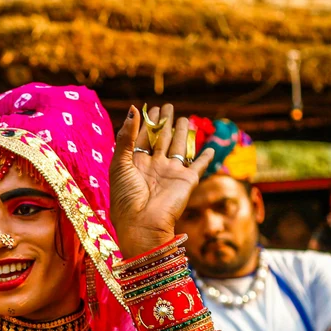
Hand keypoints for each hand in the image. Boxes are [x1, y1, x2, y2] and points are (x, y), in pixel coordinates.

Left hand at [109, 104, 215, 257]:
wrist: (142, 224)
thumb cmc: (126, 197)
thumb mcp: (120, 164)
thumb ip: (126, 137)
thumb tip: (133, 109)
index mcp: (135, 164)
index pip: (142, 139)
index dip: (146, 124)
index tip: (149, 108)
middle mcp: (154, 167)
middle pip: (160, 140)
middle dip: (164, 123)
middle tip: (167, 106)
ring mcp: (171, 173)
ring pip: (178, 147)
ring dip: (182, 133)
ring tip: (183, 118)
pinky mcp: (187, 180)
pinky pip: (199, 165)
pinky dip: (206, 157)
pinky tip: (210, 148)